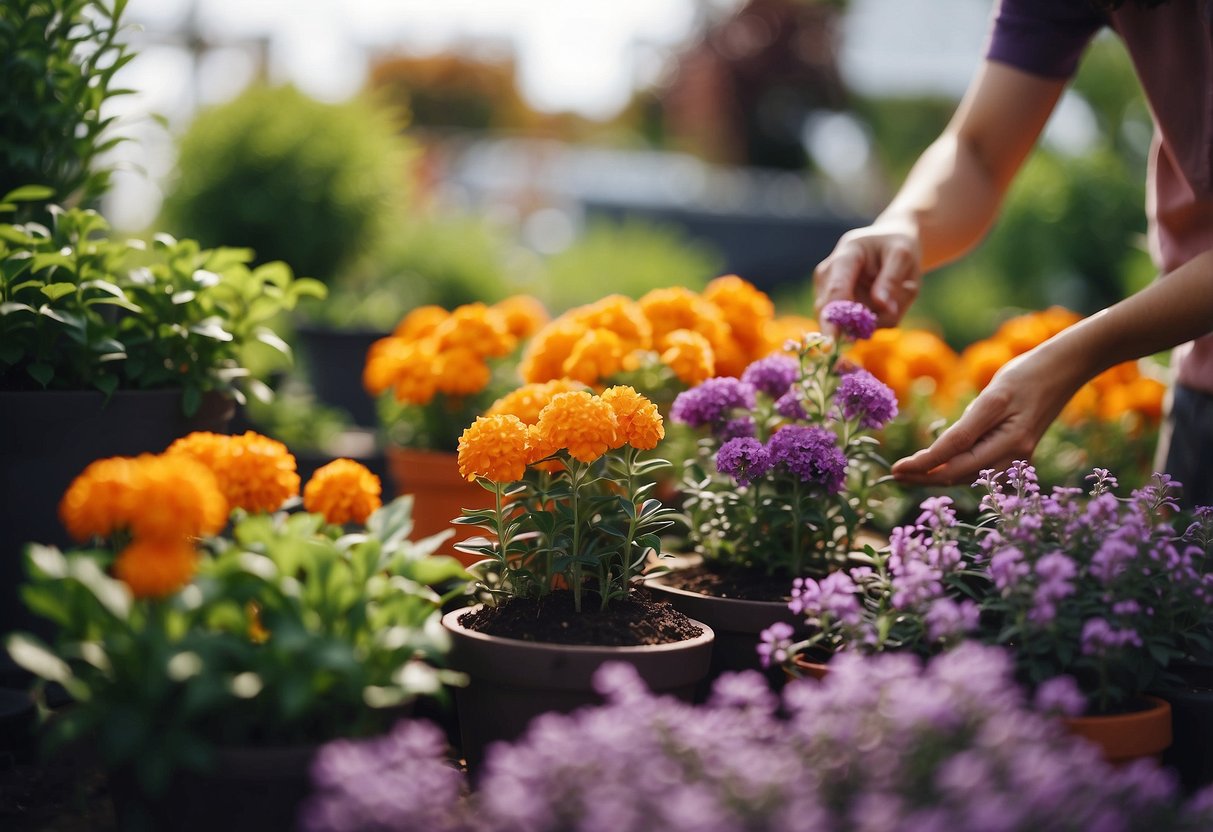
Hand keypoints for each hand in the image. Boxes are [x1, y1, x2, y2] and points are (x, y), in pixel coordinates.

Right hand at [813, 225, 921, 327]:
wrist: (889, 246)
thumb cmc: (896, 246)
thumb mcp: (903, 255)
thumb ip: (892, 280)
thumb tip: (882, 307)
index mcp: (845, 256)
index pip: (836, 289)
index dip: (833, 317)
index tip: (831, 342)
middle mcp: (829, 275)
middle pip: (830, 312)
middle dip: (857, 324)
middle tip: (888, 315)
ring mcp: (829, 293)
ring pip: (846, 324)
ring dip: (876, 320)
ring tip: (898, 294)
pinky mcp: (838, 310)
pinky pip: (856, 328)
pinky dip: (877, 322)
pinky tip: (888, 302)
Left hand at [891, 350, 1073, 486]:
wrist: (1064, 371)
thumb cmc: (1024, 374)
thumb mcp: (992, 394)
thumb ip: (968, 425)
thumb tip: (941, 453)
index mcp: (1006, 434)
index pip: (952, 455)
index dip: (921, 465)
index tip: (896, 469)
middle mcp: (1013, 452)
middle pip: (958, 474)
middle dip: (923, 477)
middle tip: (894, 476)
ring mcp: (1018, 457)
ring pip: (969, 477)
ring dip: (938, 478)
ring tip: (910, 474)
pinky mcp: (1019, 456)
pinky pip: (983, 473)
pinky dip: (958, 473)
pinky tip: (939, 469)